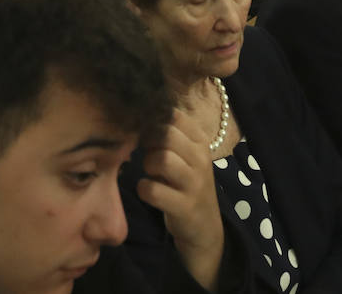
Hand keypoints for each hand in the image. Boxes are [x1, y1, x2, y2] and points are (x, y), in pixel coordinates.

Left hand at [136, 110, 223, 288]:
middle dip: (148, 142)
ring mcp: (194, 183)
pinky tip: (147, 190)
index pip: (174, 116)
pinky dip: (143, 188)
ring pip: (161, 159)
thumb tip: (138, 115)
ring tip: (150, 172)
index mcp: (201, 141)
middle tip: (146, 153)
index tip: (148, 134)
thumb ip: (168, 135)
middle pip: (166, 134)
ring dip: (147, 164)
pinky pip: (152, 190)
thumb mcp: (185, 155)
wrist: (203, 225)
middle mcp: (201, 159)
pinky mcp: (183, 206)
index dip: (153, 121)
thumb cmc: (186, 183)